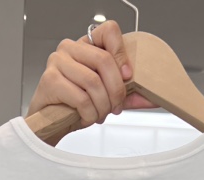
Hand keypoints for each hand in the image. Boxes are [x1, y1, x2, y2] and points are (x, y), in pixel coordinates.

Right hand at [27, 19, 157, 140]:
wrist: (49, 124)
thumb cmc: (75, 107)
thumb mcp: (107, 97)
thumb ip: (129, 94)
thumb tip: (154, 96)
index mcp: (85, 46)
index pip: (109, 31)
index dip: (122, 55)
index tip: (127, 78)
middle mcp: (70, 48)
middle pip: (104, 61)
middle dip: (116, 91)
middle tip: (115, 107)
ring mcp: (57, 62)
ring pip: (93, 82)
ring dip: (102, 106)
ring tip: (99, 115)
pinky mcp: (49, 80)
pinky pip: (81, 98)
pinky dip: (89, 114)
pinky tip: (86, 118)